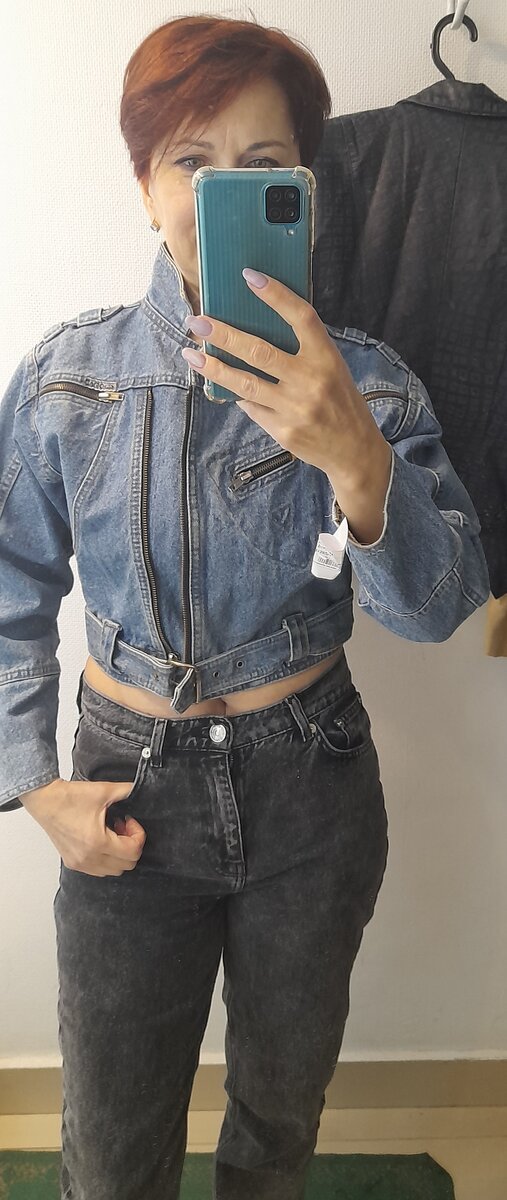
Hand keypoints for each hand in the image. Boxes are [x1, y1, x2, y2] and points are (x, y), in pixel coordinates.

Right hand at [21, 778, 145, 876]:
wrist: (45, 800)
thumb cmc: (69, 797)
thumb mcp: (104, 790)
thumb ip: (128, 790)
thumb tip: (142, 789)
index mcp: (98, 842)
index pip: (133, 852)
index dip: (138, 835)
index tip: (130, 821)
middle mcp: (89, 857)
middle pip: (127, 865)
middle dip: (131, 845)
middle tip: (124, 827)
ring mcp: (80, 863)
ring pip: (113, 870)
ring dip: (119, 854)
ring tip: (113, 834)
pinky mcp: (73, 863)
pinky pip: (99, 870)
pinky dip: (106, 859)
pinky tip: (102, 840)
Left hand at [181, 268, 381, 487]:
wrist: (354, 449)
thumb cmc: (339, 400)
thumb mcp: (332, 368)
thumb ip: (302, 350)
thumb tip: (255, 326)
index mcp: (327, 357)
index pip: (301, 317)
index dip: (276, 295)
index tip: (249, 276)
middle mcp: (311, 380)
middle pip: (260, 352)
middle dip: (224, 335)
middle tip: (198, 322)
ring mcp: (295, 408)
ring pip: (245, 384)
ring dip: (214, 368)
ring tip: (191, 356)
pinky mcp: (283, 431)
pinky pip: (251, 408)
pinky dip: (237, 395)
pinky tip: (224, 385)